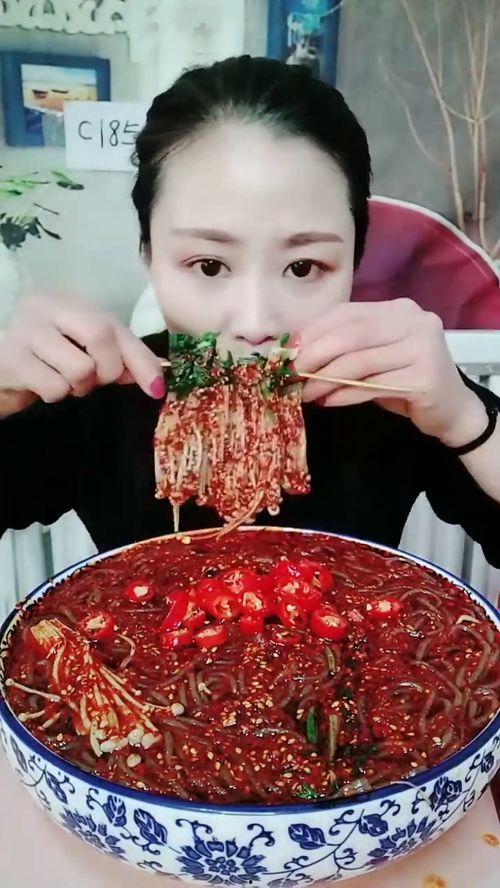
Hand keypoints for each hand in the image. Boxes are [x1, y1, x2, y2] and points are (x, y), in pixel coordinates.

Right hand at [0, 295, 164, 417]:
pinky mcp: (12, 359)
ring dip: (79, 387)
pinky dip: (55, 394)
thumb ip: (119, 359)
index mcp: (69, 301)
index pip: (115, 327)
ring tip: (63, 379)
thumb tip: (154, 380)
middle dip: (108, 370)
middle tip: (95, 380)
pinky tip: (42, 384)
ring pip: (80, 369)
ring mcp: (25, 330)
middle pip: (101, 336)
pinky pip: (55, 387)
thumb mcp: (83, 351)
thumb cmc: (43, 359)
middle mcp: (46, 306)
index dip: (141, 359)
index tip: (157, 389)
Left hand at [295, 299, 486, 444]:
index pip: (347, 313)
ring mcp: (423, 348)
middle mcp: (414, 322)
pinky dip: (346, 394)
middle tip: (291, 374)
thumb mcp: (374, 358)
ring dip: (325, 379)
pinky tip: (328, 401)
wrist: (451, 409)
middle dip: (315, 354)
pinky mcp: (425, 378)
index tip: (288, 351)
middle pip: (352, 334)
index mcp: (398, 310)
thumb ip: (345, 349)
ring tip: (304, 393)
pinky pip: (373, 385)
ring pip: (360, 361)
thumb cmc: (405, 381)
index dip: (314, 330)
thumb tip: (297, 353)